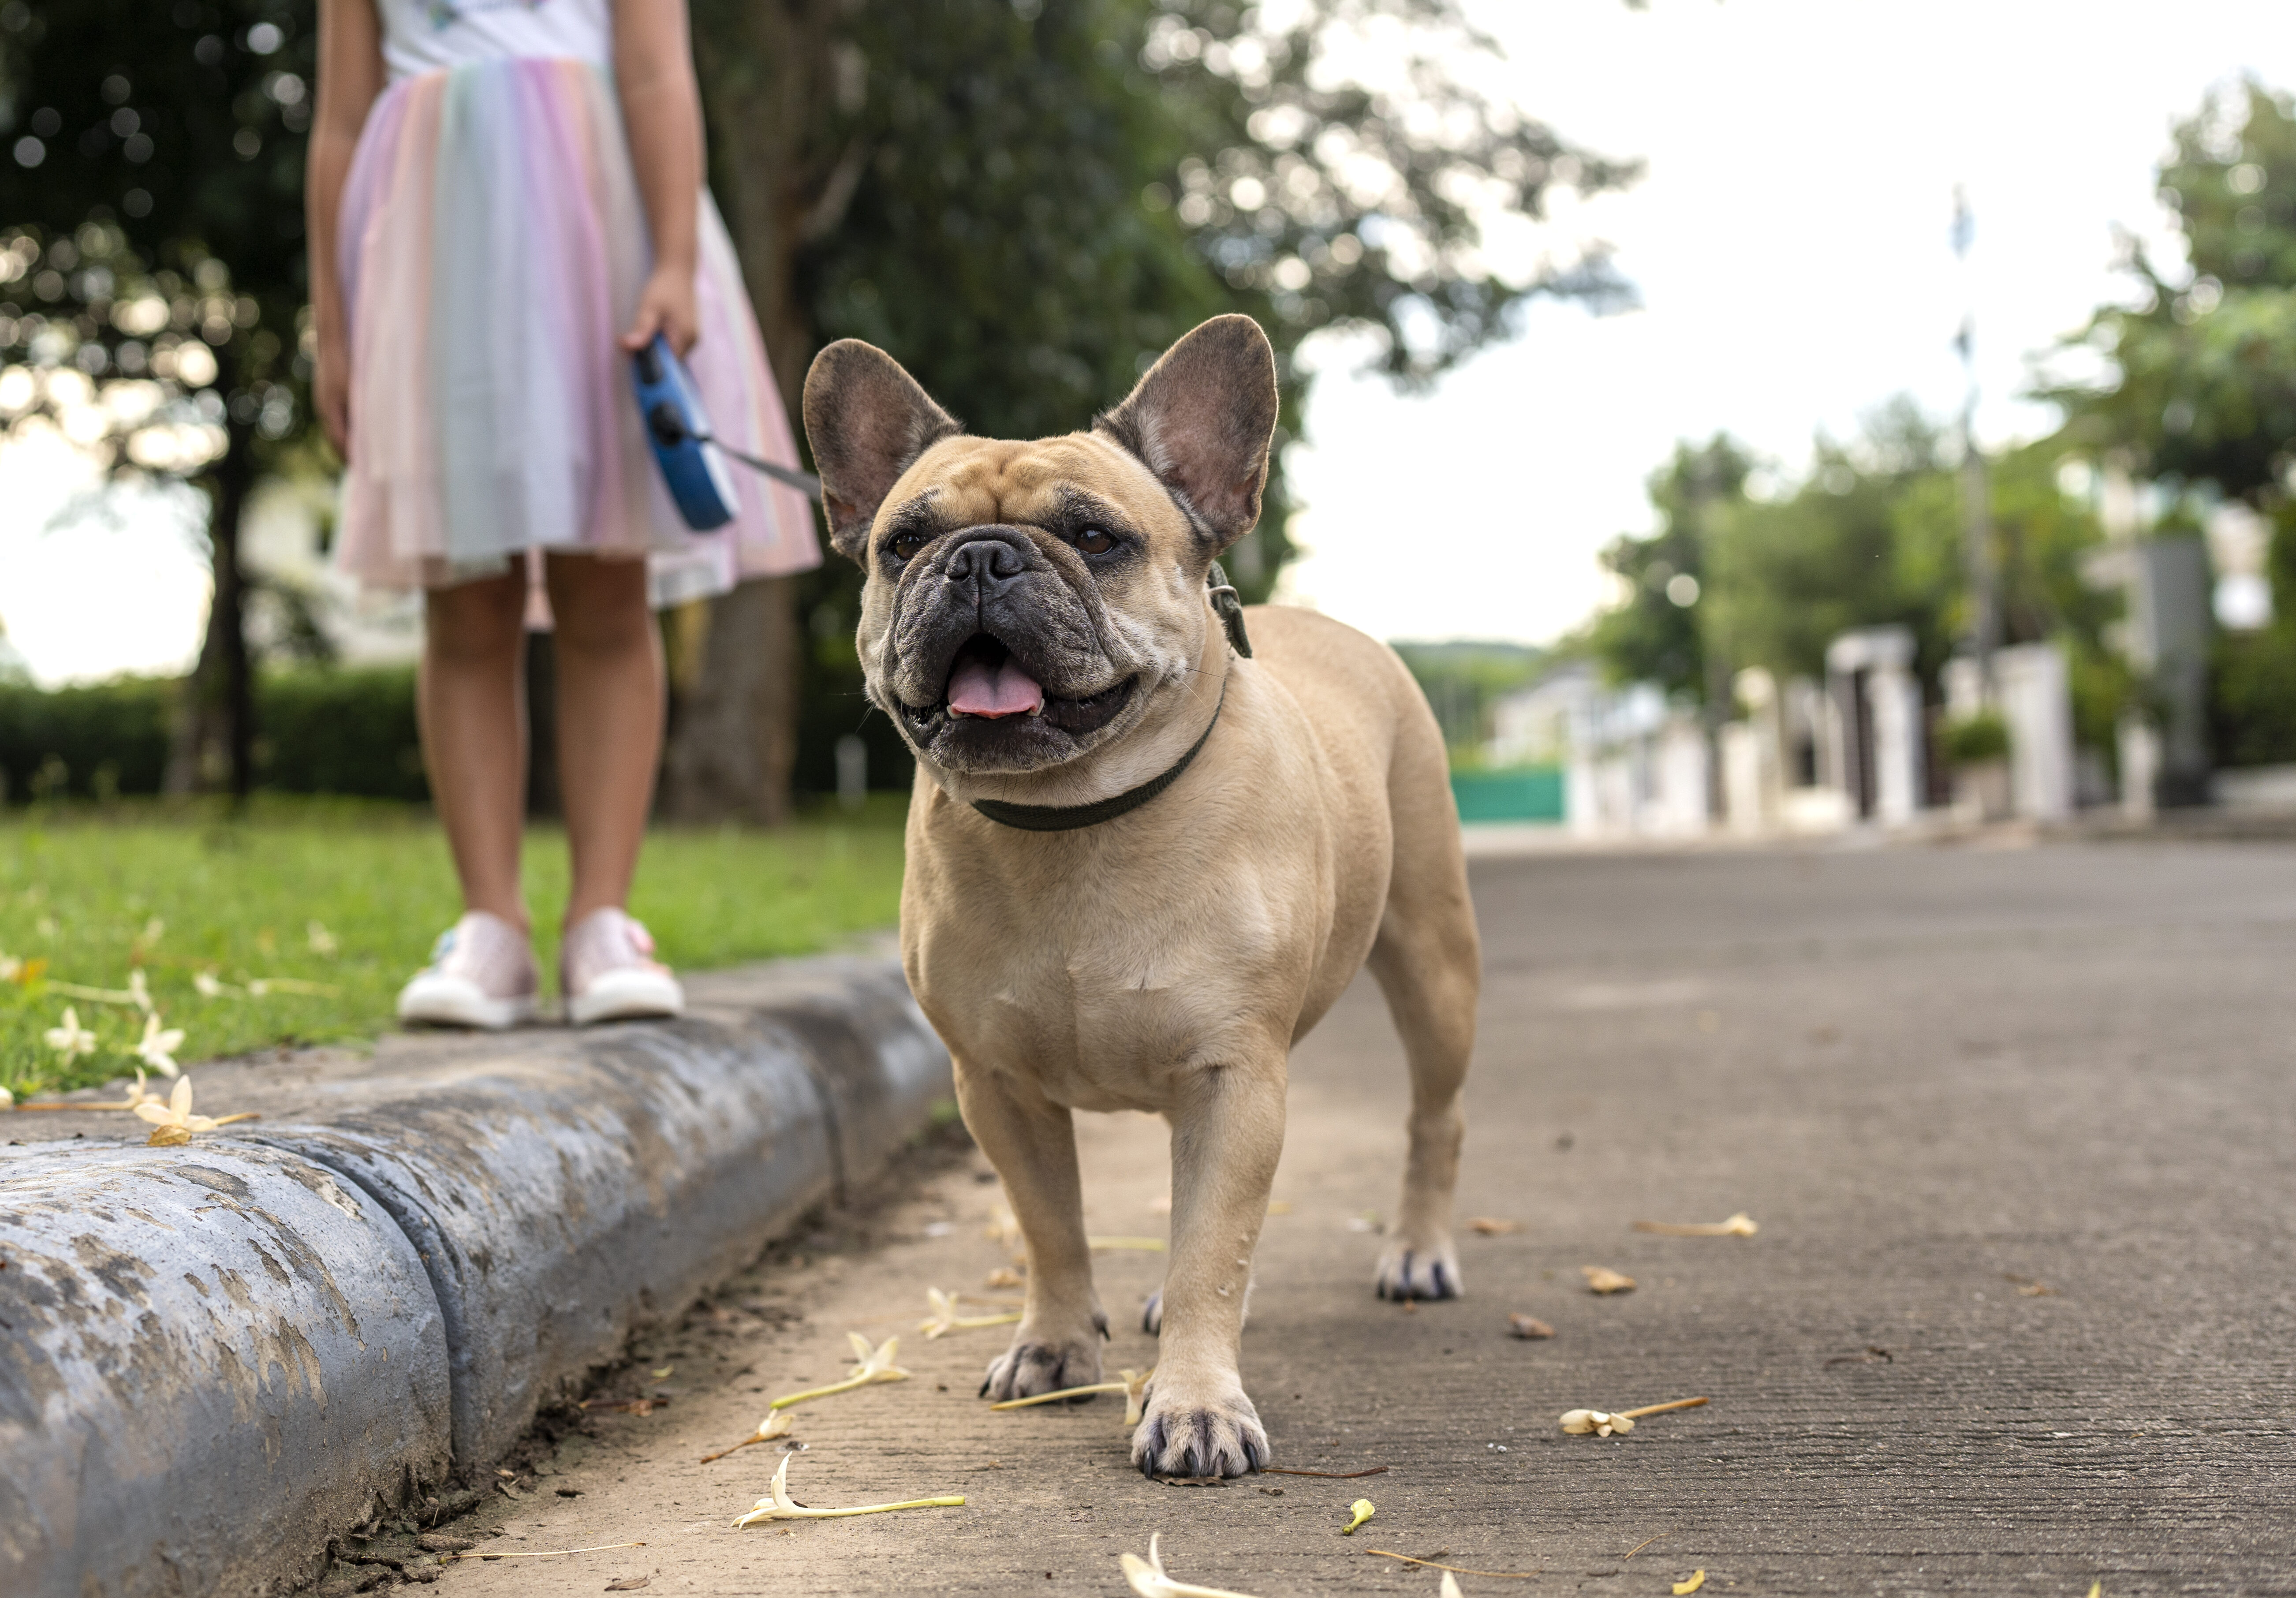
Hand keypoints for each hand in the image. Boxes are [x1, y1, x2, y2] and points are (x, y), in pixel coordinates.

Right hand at [313, 321, 350, 457]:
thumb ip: (362, 413)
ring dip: (345, 442)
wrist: (332, 341)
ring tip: (359, 455)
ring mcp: (324, 400)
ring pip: (335, 428)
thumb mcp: (356, 391)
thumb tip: (371, 435)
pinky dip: (345, 429)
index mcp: (330, 410)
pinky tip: (356, 431)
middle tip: (361, 469)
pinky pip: (336, 417)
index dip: (351, 457)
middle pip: (335, 438)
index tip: (362, 470)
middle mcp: (325, 407)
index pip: (340, 442)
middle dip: (347, 454)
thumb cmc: (346, 365)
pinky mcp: (328, 393)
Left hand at [621, 263, 699, 357]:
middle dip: (645, 356)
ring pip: (667, 354)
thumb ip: (641, 329)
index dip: (647, 364)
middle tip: (625, 342)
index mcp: (685, 338)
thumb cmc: (665, 286)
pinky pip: (669, 346)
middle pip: (667, 362)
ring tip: (634, 336)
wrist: (678, 270)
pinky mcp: (686, 334)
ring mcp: (690, 338)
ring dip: (650, 349)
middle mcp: (692, 342)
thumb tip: (629, 347)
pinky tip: (647, 332)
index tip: (629, 355)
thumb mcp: (649, 307)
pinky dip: (656, 343)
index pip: (667, 365)